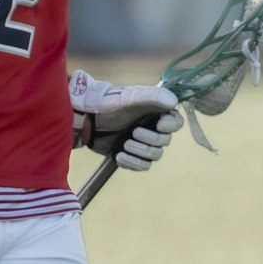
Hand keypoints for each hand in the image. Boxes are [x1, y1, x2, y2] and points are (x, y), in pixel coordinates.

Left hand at [69, 68, 183, 171]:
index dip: (170, 126)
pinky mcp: (133, 155)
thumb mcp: (129, 97)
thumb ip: (151, 97)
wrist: (86, 119)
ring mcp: (143, 143)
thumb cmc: (108, 103)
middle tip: (133, 132)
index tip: (159, 125)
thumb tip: (173, 101)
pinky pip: (142, 166)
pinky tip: (119, 156)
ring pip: (155, 155)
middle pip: (165, 141)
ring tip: (124, 144)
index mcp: (156, 112)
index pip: (176, 122)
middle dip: (149, 139)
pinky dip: (132, 162)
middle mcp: (153, 127)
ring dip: (140, 152)